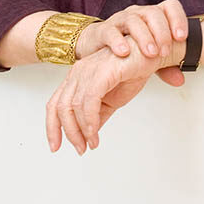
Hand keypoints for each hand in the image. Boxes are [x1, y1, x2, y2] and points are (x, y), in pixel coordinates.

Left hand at [45, 39, 184, 154]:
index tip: (55, 147)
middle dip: (68, 133)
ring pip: (73, 106)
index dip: (52, 127)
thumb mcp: (112, 100)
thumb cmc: (133, 70)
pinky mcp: (101, 72)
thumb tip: (89, 135)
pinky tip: (95, 132)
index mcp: (77, 78)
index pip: (55, 105)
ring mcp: (88, 71)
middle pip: (60, 108)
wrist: (151, 54)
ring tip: (92, 143)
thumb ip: (98, 115)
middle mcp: (78, 73)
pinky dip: (89, 120)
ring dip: (81, 130)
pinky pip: (88, 100)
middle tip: (80, 148)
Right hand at [74, 0, 188, 61]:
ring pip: (134, 20)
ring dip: (144, 37)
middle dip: (162, 32)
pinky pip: (110, 31)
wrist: (95, 49)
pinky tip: (125, 52)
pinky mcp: (102, 30)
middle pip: (153, 13)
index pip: (170, 7)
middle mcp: (138, 14)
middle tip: (165, 52)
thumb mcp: (149, 58)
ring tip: (151, 54)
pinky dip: (118, 41)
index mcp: (152, 17)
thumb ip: (165, 67)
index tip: (182, 37)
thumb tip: (179, 79)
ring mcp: (120, 20)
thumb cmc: (127, 50)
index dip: (178, 19)